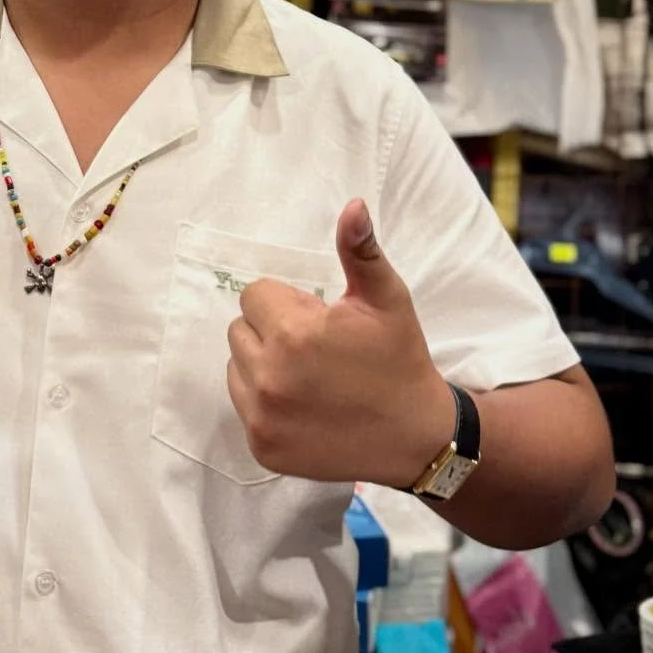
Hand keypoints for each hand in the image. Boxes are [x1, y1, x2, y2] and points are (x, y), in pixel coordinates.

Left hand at [226, 199, 454, 486]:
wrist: (416, 437)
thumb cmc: (399, 360)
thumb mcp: (386, 299)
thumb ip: (360, 251)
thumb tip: (352, 206)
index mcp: (293, 333)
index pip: (255, 294)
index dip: (287, 303)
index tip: (319, 320)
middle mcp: (268, 376)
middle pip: (240, 329)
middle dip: (271, 331)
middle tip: (315, 349)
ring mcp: (262, 417)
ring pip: (236, 366)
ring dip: (262, 364)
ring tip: (308, 376)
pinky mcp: (262, 446)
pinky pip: (243, 405)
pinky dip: (264, 402)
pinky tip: (303, 405)